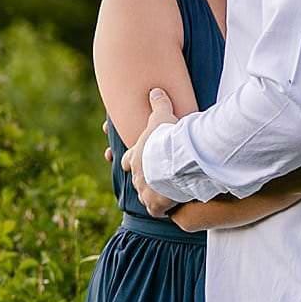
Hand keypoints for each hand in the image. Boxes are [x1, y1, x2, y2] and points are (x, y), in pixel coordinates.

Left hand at [117, 88, 180, 217]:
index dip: (129, 161)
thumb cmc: (167, 138)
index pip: (126, 160)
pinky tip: (169, 209)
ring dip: (152, 196)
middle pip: (135, 180)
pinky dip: (161, 210)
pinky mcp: (154, 205)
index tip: (130, 162)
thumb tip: (155, 90)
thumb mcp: (162, 117)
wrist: (174, 160)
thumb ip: (159, 104)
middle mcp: (136, 176)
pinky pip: (156, 211)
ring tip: (162, 195)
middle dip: (143, 180)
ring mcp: (144, 192)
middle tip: (152, 181)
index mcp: (134, 157)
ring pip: (144, 196)